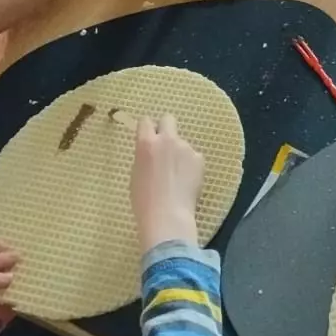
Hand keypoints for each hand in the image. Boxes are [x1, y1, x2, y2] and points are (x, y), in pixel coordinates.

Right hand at [131, 113, 204, 251]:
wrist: (168, 216)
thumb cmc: (144, 201)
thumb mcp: (136, 174)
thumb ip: (144, 156)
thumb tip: (151, 152)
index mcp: (146, 143)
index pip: (145, 121)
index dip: (146, 128)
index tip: (147, 136)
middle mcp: (167, 140)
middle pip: (168, 119)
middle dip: (165, 129)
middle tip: (164, 147)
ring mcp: (186, 147)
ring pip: (181, 143)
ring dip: (179, 153)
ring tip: (176, 176)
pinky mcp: (199, 158)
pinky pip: (193, 157)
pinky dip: (190, 165)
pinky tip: (187, 181)